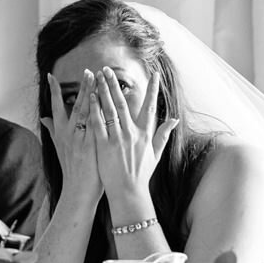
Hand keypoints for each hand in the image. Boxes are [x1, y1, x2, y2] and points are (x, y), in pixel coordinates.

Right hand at [41, 71, 101, 205]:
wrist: (78, 191)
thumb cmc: (72, 170)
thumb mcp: (58, 149)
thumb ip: (51, 131)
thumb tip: (43, 118)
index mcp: (60, 133)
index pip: (55, 107)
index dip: (53, 91)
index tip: (51, 76)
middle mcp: (69, 134)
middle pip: (75, 105)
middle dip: (81, 88)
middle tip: (87, 71)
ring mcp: (81, 139)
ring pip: (87, 112)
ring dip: (93, 94)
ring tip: (97, 79)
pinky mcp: (93, 145)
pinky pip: (98, 124)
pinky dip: (100, 112)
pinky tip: (106, 101)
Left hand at [90, 66, 179, 217]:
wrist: (128, 193)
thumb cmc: (141, 175)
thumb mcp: (155, 154)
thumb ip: (163, 135)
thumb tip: (174, 120)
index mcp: (145, 135)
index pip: (150, 107)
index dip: (153, 90)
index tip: (155, 75)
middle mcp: (132, 134)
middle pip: (124, 104)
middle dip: (116, 85)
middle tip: (108, 69)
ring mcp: (118, 140)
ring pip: (110, 110)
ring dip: (103, 91)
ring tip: (97, 77)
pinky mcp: (104, 146)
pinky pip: (98, 124)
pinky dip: (95, 109)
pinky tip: (90, 97)